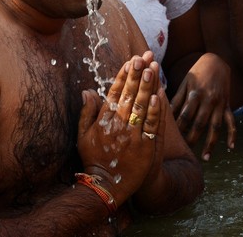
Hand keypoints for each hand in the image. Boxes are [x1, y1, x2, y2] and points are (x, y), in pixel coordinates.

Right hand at [77, 53, 163, 206]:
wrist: (106, 186)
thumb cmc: (94, 159)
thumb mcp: (83, 136)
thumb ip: (86, 112)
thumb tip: (88, 90)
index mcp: (104, 120)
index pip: (115, 92)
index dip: (123, 76)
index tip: (130, 61)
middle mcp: (118, 125)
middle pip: (130, 95)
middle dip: (137, 74)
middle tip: (144, 56)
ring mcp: (132, 135)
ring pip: (142, 106)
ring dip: (148, 86)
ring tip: (153, 68)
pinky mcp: (145, 146)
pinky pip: (151, 125)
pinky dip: (155, 111)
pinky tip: (159, 96)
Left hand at [170, 52, 235, 160]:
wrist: (217, 60)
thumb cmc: (196, 72)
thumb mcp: (185, 82)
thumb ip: (177, 99)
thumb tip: (165, 113)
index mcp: (195, 93)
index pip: (185, 115)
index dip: (178, 128)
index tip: (172, 139)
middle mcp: (208, 100)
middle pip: (199, 123)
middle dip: (192, 138)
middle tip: (185, 152)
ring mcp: (220, 103)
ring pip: (216, 126)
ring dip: (211, 143)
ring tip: (205, 158)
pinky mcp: (228, 104)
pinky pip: (231, 121)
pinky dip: (232, 134)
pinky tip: (231, 148)